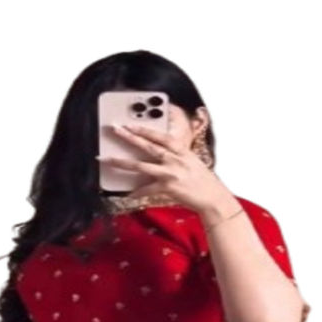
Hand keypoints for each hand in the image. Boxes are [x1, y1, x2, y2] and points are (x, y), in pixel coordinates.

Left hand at [98, 119, 235, 214]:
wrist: (212, 198)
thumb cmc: (203, 180)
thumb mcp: (191, 161)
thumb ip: (177, 155)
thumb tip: (161, 152)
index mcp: (181, 150)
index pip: (160, 136)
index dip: (145, 129)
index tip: (130, 124)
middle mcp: (174, 159)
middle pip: (148, 146)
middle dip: (129, 137)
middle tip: (115, 129)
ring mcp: (170, 173)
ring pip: (142, 166)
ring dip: (123, 162)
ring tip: (108, 159)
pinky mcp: (168, 188)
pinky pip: (147, 189)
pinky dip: (137, 192)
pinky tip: (128, 194)